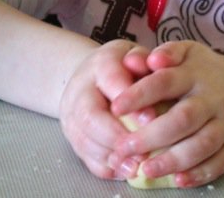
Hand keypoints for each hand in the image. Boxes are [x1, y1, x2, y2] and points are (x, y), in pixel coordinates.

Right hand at [58, 39, 153, 178]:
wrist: (89, 76)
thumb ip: (144, 59)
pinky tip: (125, 170)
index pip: (111, 80)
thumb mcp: (134, 55)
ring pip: (84, 138)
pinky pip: (84, 155)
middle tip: (143, 149)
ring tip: (137, 165)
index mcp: (100, 64)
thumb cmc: (123, 66)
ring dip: (111, 155)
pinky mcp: (72, 135)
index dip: (130, 99)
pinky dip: (105, 166)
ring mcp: (71, 114)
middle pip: (90, 115)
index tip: (152, 118)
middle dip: (116, 134)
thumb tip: (151, 64)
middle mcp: (80, 89)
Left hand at [109, 41, 223, 187]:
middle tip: (123, 148)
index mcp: (195, 74)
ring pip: (202, 145)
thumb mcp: (187, 51)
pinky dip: (199, 174)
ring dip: (173, 160)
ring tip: (145, 170)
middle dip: (152, 136)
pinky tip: (177, 180)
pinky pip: (220, 163)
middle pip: (184, 118)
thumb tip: (148, 59)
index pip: (165, 82)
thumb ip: (166, 52)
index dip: (140, 94)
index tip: (115, 107)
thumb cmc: (203, 70)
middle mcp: (213, 99)